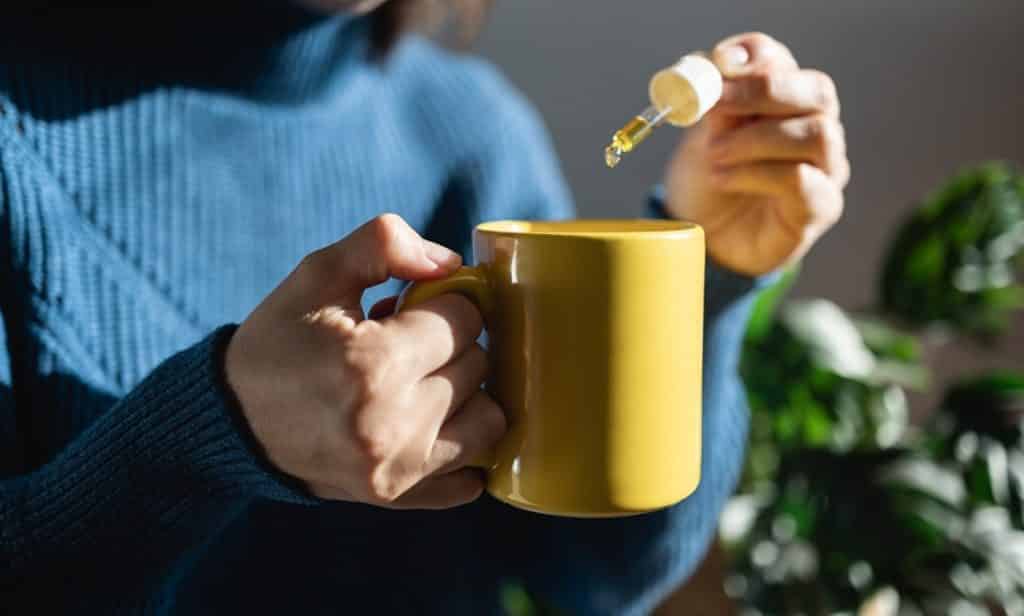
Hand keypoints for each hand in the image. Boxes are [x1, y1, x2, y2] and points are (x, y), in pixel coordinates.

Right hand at [225, 214, 505, 507]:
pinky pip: (470, 479)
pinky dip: (462, 450)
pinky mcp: (397, 497)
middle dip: (451, 346)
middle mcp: (392, 423)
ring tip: (422, 385)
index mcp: (373, 363)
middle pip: (479, 365)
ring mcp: (398, 468)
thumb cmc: (279, 342)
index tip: (412, 310)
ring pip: (489, 419)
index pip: (465, 319)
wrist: (233, 421)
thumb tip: (450, 263)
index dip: (443, 304)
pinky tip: (432, 427)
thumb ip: (384, 245)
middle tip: (408, 345)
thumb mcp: (317, 275)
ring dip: (466, 395)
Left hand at [665, 32, 849, 275]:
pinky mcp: (821, 208)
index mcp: (785, 101)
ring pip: (817, 134)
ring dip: (757, 139)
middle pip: (817, 91)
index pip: (781, 63)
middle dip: (764, 91)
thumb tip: (718, 67)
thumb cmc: (710, 182)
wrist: (709, 238)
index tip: (715, 67)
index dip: (751, 58)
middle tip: (719, 106)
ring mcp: (825, 169)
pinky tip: (725, 178)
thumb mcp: (702, 136)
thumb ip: (715, 104)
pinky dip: (757, 174)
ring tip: (715, 154)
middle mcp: (816, 128)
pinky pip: (804, 181)